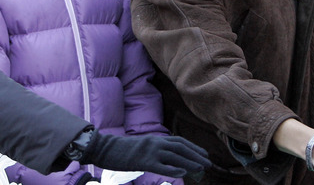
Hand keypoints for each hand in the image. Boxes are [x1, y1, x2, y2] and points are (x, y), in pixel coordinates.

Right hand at [79, 131, 211, 177]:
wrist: (105, 148)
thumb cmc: (122, 150)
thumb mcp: (142, 146)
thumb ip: (155, 150)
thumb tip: (169, 159)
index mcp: (155, 138)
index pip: (179, 141)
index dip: (193, 147)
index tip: (204, 154)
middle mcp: (155, 142)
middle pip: (181, 148)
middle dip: (196, 155)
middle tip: (208, 163)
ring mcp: (150, 151)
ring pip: (175, 157)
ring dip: (190, 163)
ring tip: (201, 169)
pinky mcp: (143, 161)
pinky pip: (162, 166)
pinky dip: (173, 170)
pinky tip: (183, 174)